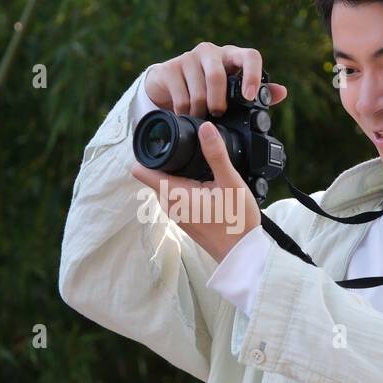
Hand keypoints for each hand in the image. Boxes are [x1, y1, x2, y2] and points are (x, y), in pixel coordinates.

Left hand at [129, 123, 262, 263]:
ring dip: (177, 171)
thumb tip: (205, 128)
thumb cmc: (236, 222)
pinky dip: (185, 184)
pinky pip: (176, 194)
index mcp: (173, 194)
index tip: (162, 140)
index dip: (147, 151)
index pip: (140, 170)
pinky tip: (205, 181)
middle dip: (166, 158)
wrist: (241, 254)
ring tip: (200, 164)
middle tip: (189, 148)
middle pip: (154, 173)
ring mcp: (174, 213)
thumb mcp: (230, 182)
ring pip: (166, 183)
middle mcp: (168, 204)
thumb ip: (216, 154)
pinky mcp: (183, 217)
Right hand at [144, 42, 288, 115]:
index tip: (249, 97)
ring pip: (199, 90)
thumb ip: (258, 93)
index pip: (250, 56)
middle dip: (218, 101)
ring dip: (201, 111)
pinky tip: (186, 115)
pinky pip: (181, 96)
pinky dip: (185, 112)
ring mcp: (188, 57)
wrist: (169, 85)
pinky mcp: (170, 67)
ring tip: (201, 118)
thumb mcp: (233, 92)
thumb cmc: (208, 88)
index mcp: (231, 56)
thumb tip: (282, 92)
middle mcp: (210, 52)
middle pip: (217, 76)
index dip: (253, 75)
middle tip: (218, 114)